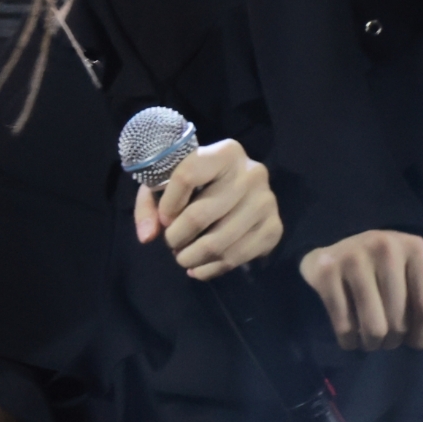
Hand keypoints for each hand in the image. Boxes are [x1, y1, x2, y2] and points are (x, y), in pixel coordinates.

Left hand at [129, 139, 281, 279]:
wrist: (236, 185)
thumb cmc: (195, 181)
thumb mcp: (168, 181)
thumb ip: (149, 204)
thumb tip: (147, 236)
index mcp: (225, 152)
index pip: (187, 177)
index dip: (168, 204)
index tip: (163, 219)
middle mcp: (252, 173)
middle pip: (201, 215)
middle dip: (177, 237)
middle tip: (172, 243)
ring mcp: (267, 202)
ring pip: (219, 242)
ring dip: (192, 257)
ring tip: (183, 257)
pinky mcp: (275, 228)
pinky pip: (238, 258)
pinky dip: (212, 269)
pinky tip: (199, 268)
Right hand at [300, 228, 422, 350]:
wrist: (334, 250)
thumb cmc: (383, 271)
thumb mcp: (413, 278)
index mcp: (415, 249)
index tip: (413, 340)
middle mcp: (385, 247)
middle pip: (399, 323)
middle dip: (393, 341)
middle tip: (386, 337)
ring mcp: (353, 257)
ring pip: (374, 328)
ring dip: (372, 344)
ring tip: (369, 339)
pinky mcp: (325, 271)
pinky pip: (344, 326)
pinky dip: (348, 341)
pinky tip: (349, 336)